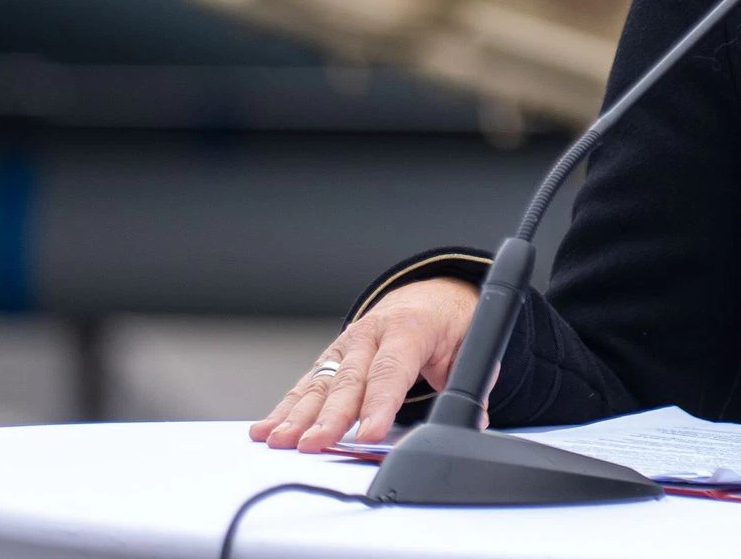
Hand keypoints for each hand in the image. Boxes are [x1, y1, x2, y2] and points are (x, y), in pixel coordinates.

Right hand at [250, 277, 475, 451]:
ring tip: (280, 441)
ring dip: (297, 416)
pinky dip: (284, 409)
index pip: (391, 370)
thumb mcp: (468, 345)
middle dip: (330, 416)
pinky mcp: (330, 360)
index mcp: (409, 328)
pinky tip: (265, 428)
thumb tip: (475, 421)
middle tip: (315, 444)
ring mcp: (345, 347)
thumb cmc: (448, 325)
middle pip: (349, 381)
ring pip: (320, 384)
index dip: (380, 404)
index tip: (368, 434)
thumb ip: (468, 384)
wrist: (429, 295)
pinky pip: (305, 385)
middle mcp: (371, 334)